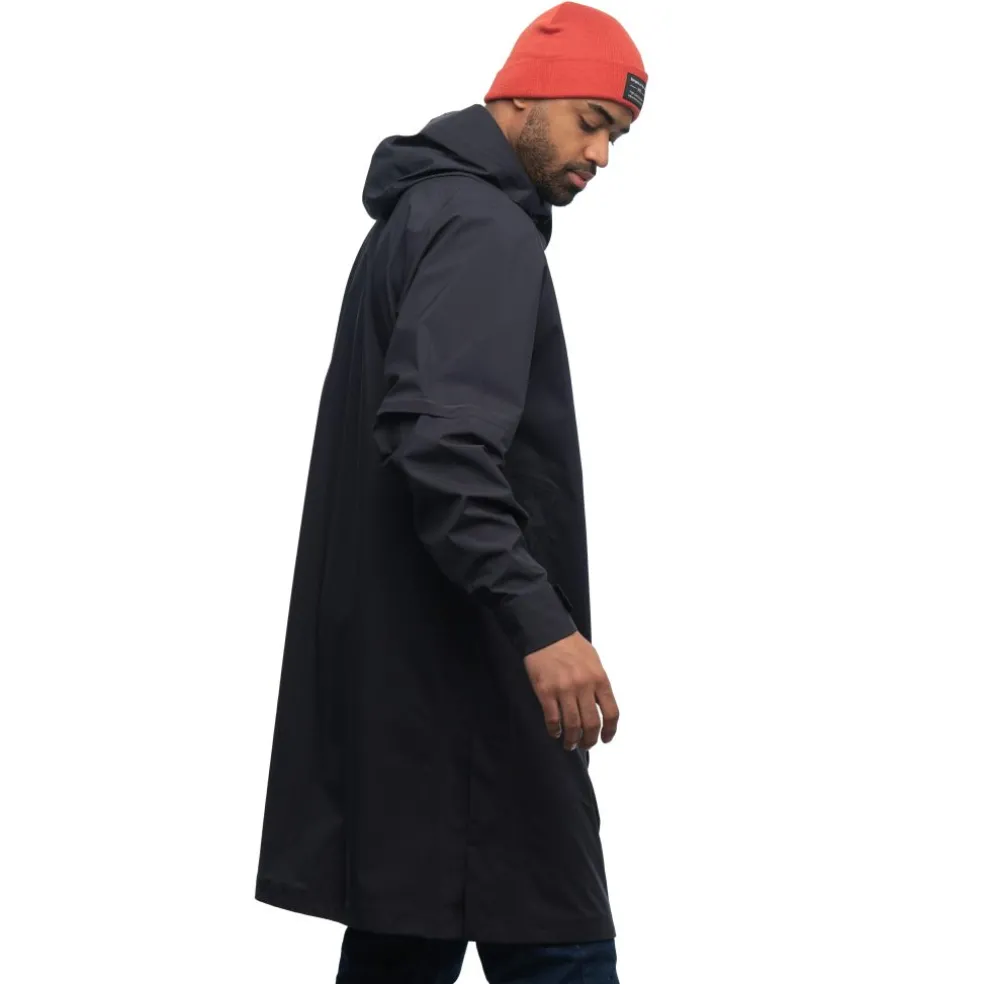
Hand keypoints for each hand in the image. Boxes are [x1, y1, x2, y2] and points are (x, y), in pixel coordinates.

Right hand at [523, 631, 618, 750]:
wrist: (547, 632)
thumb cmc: (571, 645)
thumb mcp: (594, 661)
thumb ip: (598, 683)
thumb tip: (600, 705)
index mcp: (599, 679)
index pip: (611, 713)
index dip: (610, 731)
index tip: (605, 739)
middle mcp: (584, 686)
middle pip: (592, 724)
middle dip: (589, 740)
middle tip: (585, 744)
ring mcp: (564, 689)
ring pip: (572, 725)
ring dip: (571, 740)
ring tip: (569, 744)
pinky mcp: (546, 691)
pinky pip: (552, 718)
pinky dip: (554, 730)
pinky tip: (555, 732)